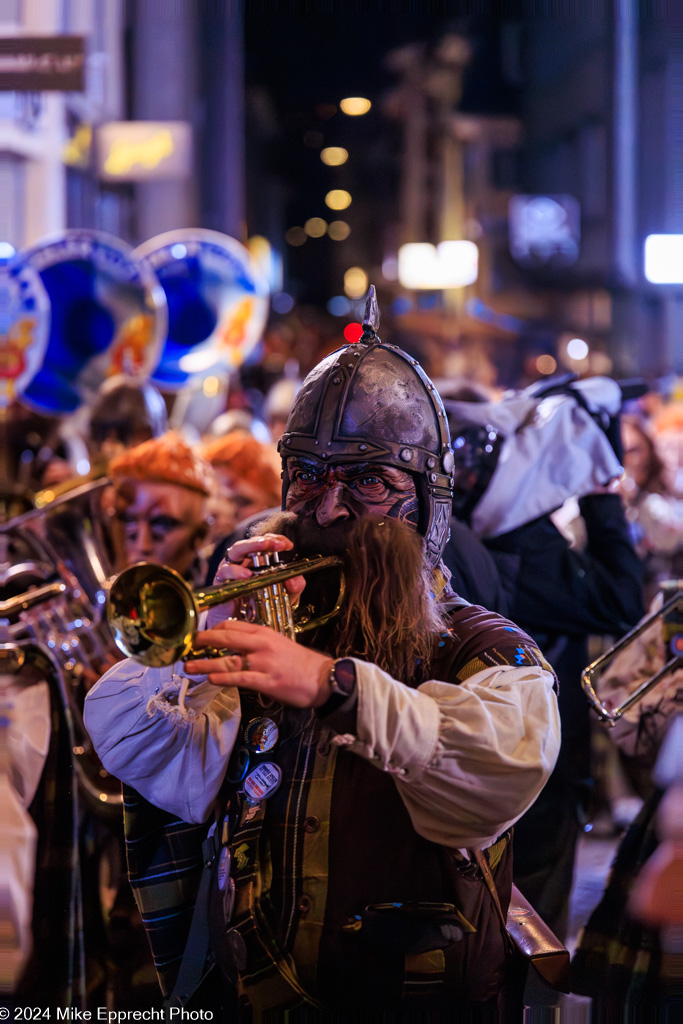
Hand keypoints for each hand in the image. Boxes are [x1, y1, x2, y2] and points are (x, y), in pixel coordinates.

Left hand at [185, 619, 333, 707]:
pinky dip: (224, 678)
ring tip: (188, 666)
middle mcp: (262, 644)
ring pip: (228, 659)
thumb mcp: (279, 643)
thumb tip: (235, 645)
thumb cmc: (301, 663)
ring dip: (205, 662)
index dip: (211, 629)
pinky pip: (240, 678)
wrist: (324, 678)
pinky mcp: (267, 681)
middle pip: (225, 638)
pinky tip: (211, 678)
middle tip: (185, 644)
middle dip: (202, 640)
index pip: (232, 626)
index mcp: (264, 633)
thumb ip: (258, 642)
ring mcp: (264, 663)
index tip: (197, 634)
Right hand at [206, 533, 306, 628]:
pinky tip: (247, 575)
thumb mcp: (285, 595)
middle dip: (262, 540)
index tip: (288, 545)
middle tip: (275, 544)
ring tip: (263, 551)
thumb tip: (295, 579)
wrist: (242, 624)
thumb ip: (294, 587)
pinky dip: (236, 571)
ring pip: (235, 551)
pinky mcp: (221, 581)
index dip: (275, 540)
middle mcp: (243, 561)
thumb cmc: (261, 605)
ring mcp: (230, 569)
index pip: (264, 543)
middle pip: (249, 543)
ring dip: (249, 547)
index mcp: (257, 560)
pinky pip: (225, 572)